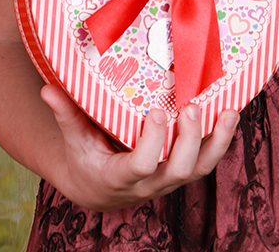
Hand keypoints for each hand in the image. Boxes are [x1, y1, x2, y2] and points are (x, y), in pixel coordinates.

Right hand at [41, 85, 238, 209]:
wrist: (100, 188)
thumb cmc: (86, 158)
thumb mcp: (74, 139)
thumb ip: (66, 114)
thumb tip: (47, 89)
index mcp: (120, 177)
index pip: (140, 166)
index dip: (152, 143)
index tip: (155, 112)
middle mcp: (149, 183)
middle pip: (177, 170)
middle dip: (188, 140)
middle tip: (190, 107)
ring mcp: (169, 179)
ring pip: (199, 169)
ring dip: (216, 142)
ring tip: (229, 112)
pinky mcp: (183, 170)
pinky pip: (207, 161)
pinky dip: (221, 139)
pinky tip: (231, 114)